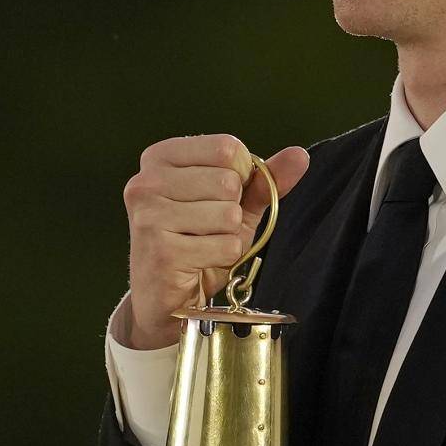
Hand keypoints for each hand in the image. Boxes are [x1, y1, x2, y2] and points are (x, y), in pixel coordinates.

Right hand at [123, 135, 310, 348]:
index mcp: (160, 157)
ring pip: (228, 215)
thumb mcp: (235, 204)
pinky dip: (222, 258)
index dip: (241, 176)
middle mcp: (146, 181)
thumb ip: (265, 179)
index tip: (218, 196)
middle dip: (232, 210)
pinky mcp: (161, 250)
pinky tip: (198, 262)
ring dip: (228, 236)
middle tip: (206, 228)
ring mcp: (149, 216)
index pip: (228, 148)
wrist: (166, 297)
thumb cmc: (197, 242)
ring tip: (202, 245)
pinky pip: (225, 246)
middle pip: (229, 181)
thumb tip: (299, 156)